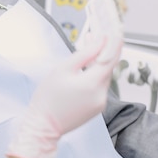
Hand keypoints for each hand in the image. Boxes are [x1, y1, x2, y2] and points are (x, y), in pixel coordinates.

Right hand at [6, 37, 121, 157]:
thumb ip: (84, 54)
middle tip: (93, 37)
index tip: (114, 31)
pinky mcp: (96, 108)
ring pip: (103, 77)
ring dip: (98, 64)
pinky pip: (99, 87)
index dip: (114, 43)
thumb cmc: (48, 98)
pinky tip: (83, 71)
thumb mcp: (62, 69)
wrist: (43, 125)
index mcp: (93, 83)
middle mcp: (102, 94)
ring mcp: (100, 103)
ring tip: (86, 53)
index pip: (111, 58)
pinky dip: (94, 76)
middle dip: (102, 51)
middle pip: (108, 67)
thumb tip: (100, 42)